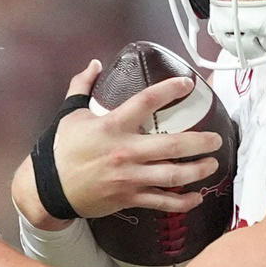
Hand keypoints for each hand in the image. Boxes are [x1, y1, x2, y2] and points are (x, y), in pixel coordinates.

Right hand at [12, 60, 222, 226]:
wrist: (49, 189)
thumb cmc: (62, 150)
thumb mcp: (70, 114)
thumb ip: (82, 86)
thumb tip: (94, 64)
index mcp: (111, 127)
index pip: (145, 102)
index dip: (169, 91)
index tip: (188, 84)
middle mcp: (124, 152)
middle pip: (171, 145)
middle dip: (199, 142)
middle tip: (216, 139)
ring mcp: (129, 178)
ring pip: (172, 175)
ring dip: (197, 171)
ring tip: (212, 164)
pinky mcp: (129, 198)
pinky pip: (162, 202)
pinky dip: (182, 202)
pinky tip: (196, 197)